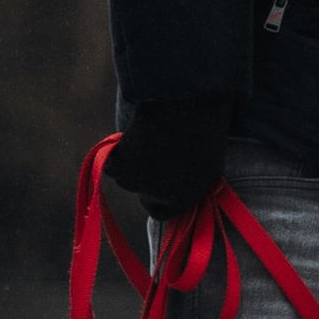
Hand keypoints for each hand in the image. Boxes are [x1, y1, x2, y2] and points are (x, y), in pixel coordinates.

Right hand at [108, 95, 231, 215]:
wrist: (187, 107)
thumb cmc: (203, 130)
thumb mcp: (206, 164)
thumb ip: (189, 183)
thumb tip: (178, 186)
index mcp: (183, 200)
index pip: (161, 212)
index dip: (158, 196)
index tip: (158, 181)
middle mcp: (158, 196)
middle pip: (141, 193)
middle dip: (144, 178)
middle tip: (152, 153)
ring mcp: (136, 182)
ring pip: (125, 175)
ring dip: (131, 161)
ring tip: (148, 138)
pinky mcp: (120, 165)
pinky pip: (112, 160)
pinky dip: (116, 150)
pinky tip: (133, 134)